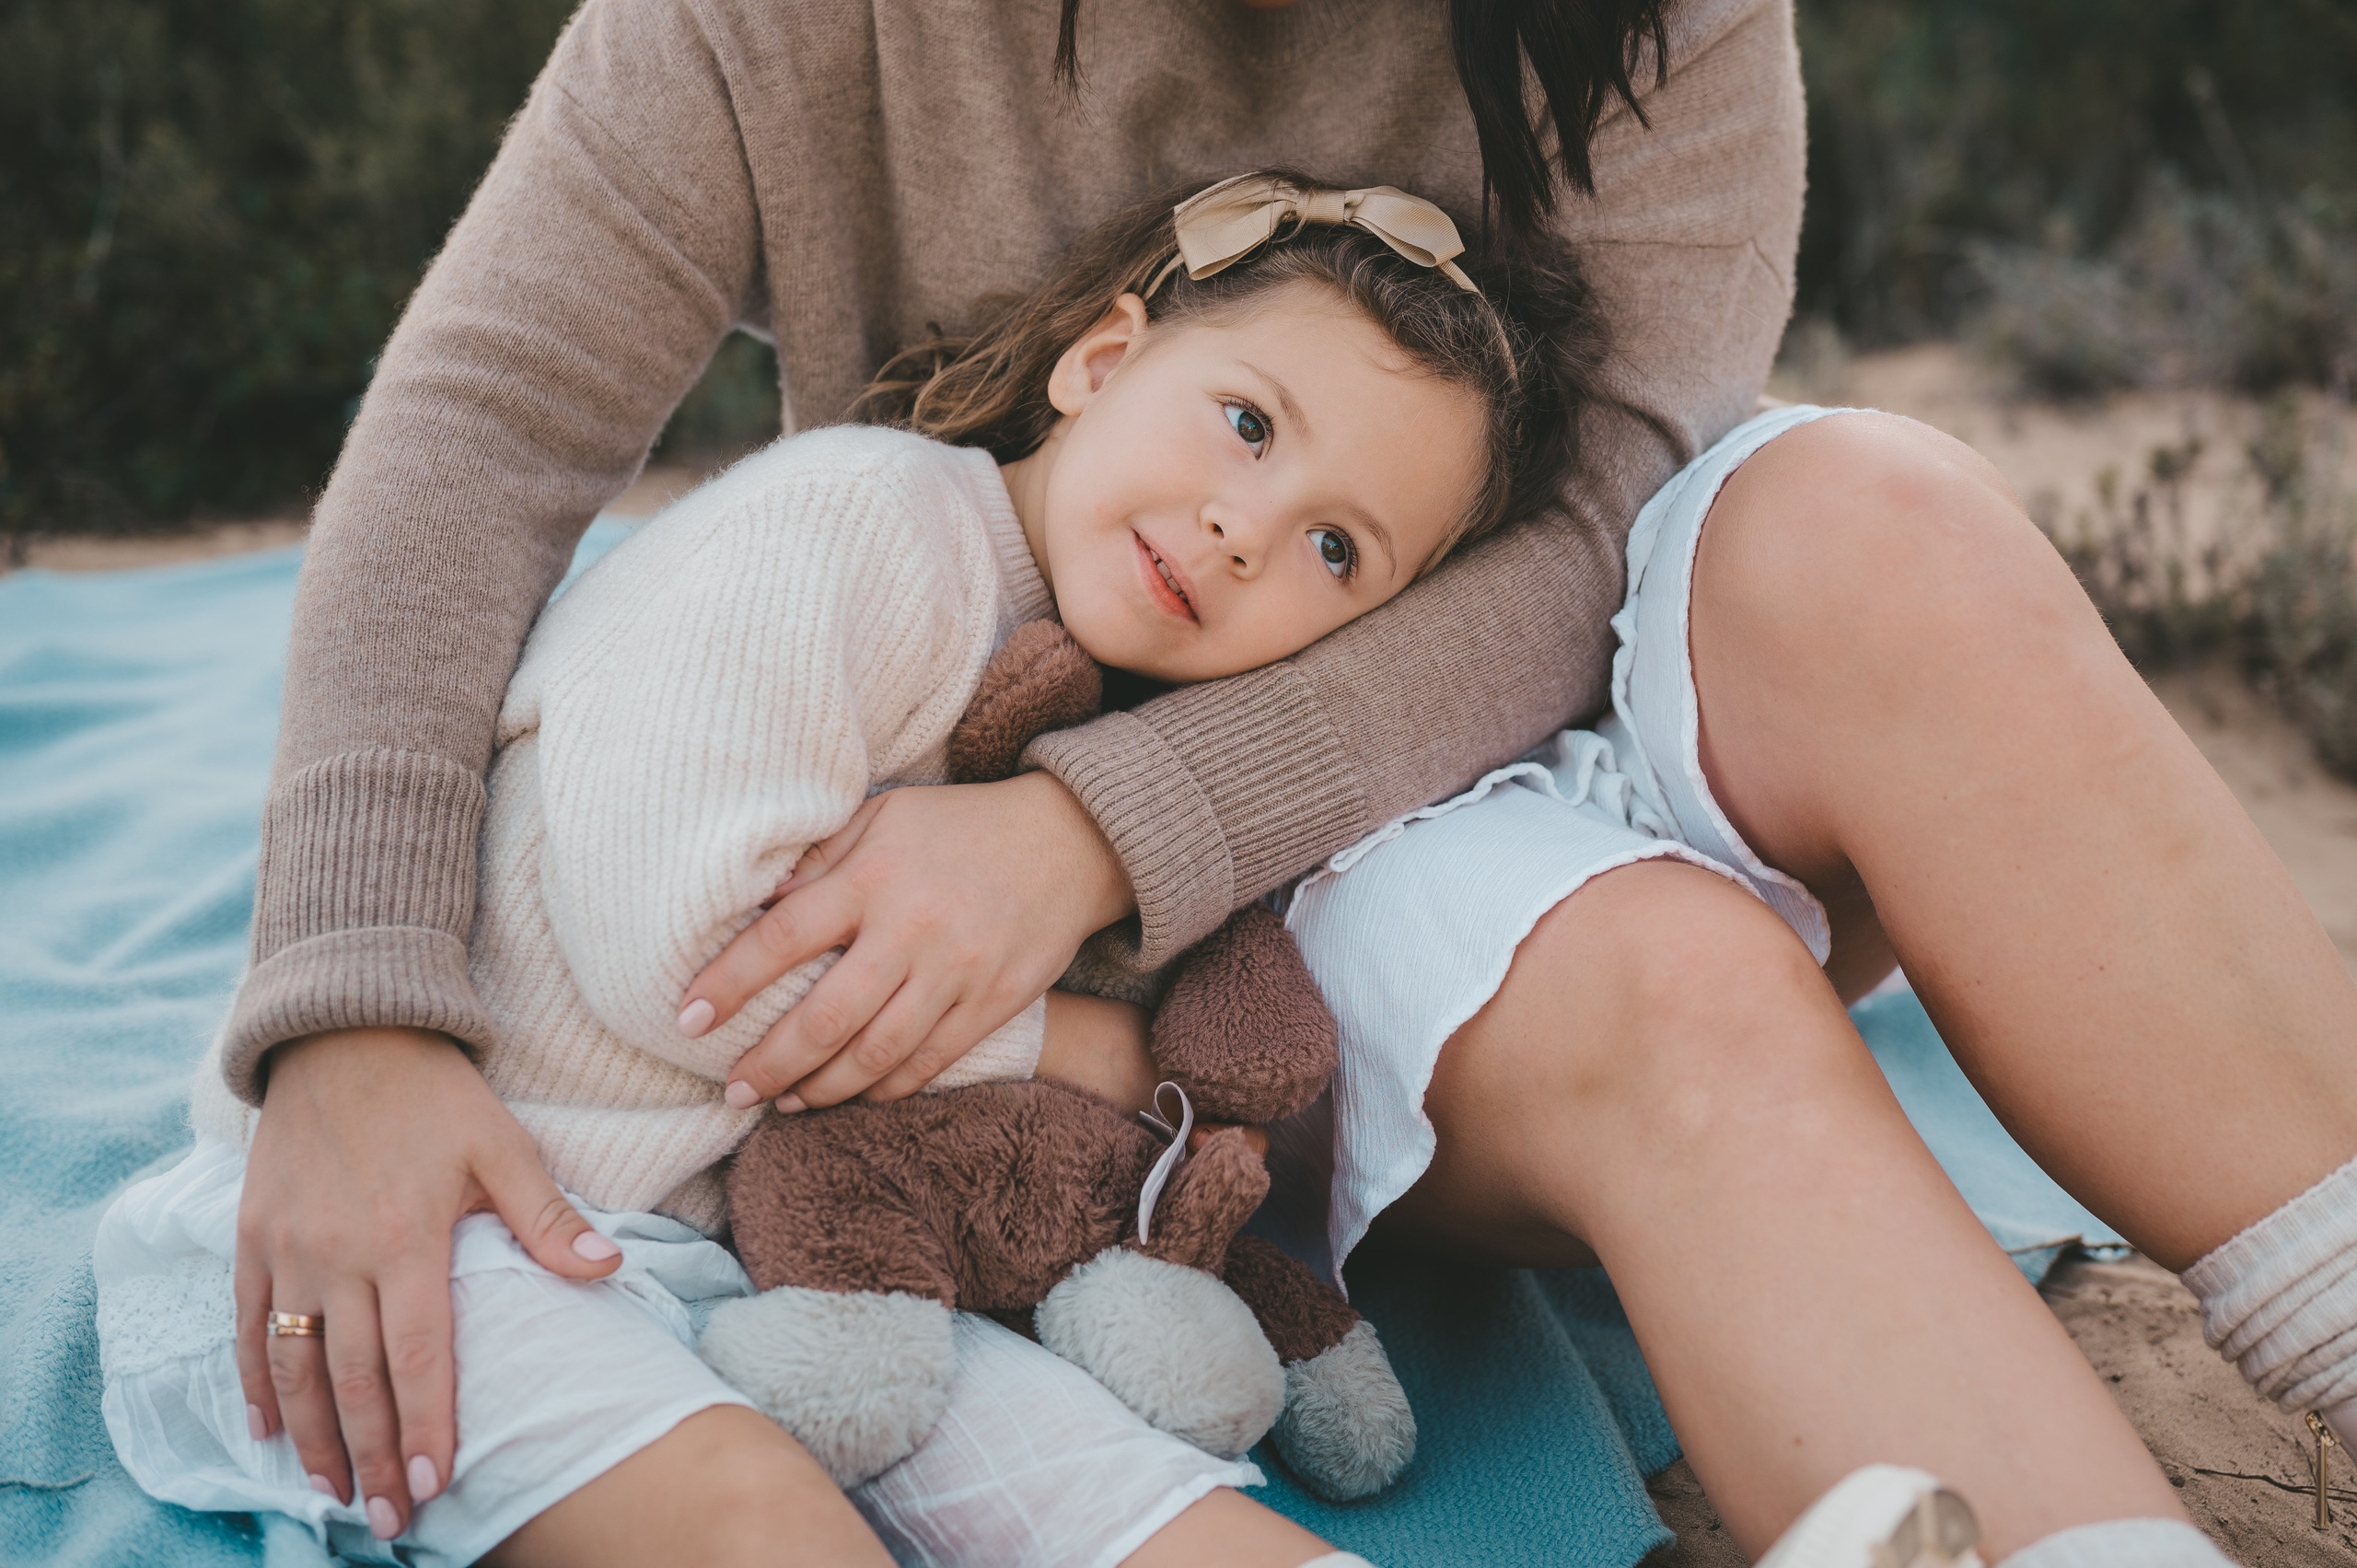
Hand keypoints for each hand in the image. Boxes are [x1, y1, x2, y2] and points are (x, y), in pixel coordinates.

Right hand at [236, 1027, 621, 1539]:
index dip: (425, 1426)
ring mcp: (288, 1246)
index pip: (417, 1355)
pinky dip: (255, 1381)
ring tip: (334, 1493)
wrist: (344, 1029)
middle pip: (353, 1378)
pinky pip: (246, 1323)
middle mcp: (339, 1251)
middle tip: (389, 1521)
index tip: (437, 1484)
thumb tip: (608, 1269)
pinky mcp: (252, 1234)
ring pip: (295, 1363)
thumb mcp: (501, 1144)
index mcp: (406, 1235)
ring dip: (311, 1437)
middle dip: (372, 1457)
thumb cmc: (435, 1091)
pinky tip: (265, 1429)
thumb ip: (547, 1215)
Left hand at [681, 771, 1133, 1110]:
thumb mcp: (886, 815)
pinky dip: (882, 1088)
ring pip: (875, 1055)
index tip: (687, 1018)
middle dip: (769, 1063)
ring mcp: (956, 974)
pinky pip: (927, 1063)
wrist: (1071, 842)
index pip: (784, 937)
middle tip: (732, 1088)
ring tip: (784, 1102)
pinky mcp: (992, 1005)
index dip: (729, 983)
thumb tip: (757, 900)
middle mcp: (913, 930)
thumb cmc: (960, 826)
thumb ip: (822, 856)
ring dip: (820, 1089)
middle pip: (825, 1017)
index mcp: (875, 878)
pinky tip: (850, 1095)